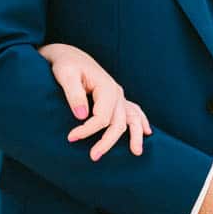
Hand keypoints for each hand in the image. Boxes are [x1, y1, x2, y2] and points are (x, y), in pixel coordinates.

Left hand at [38, 43, 151, 159]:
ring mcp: (119, 96)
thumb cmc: (66, 65)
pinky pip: (133, 112)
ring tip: (136, 152)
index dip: (87, 130)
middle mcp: (116, 92)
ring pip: (131, 119)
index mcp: (106, 87)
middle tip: (93, 157)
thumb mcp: (65, 75)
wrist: (70, 56)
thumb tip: (82, 116)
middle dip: (107, 142)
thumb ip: (74, 94)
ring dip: (134, 136)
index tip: (71, 138)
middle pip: (117, 123)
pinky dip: (140, 122)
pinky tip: (147, 132)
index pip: (101, 117)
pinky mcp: (116, 99)